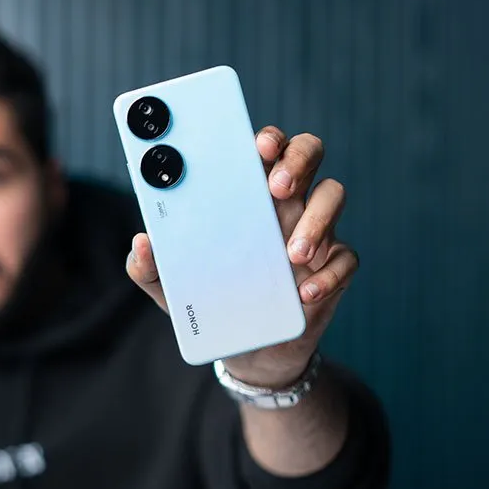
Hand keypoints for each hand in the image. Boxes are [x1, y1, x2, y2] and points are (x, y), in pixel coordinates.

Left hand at [127, 127, 358, 387]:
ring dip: (318, 218)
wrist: (246, 350)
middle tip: (277, 187)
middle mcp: (283, 200)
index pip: (262, 146)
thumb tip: (143, 241)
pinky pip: (346, 257)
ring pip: (333, 194)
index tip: (258, 145)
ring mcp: (313, 229)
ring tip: (293, 254)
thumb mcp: (169, 287)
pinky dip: (330, 274)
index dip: (266, 137)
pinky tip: (305, 293)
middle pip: (307, 152)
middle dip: (297, 160)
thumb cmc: (207, 299)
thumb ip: (147, 265)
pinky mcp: (333, 266)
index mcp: (245, 192)